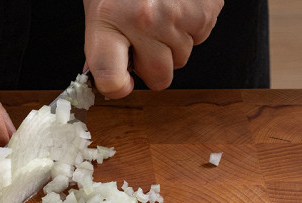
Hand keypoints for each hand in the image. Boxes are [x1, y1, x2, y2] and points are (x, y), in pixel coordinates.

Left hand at [83, 0, 223, 97]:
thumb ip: (102, 44)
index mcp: (109, 18)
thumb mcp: (100, 6)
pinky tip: (177, 5)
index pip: (111, 78)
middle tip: (143, 42)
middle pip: (159, 77)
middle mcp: (145, 19)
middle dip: (152, 67)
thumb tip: (106, 78)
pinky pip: (200, 37)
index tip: (120, 84)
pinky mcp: (206, 8)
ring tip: (161, 14)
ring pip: (182, 58)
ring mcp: (178, 14)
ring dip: (173, 45)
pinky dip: (190, 27)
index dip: (116, 88)